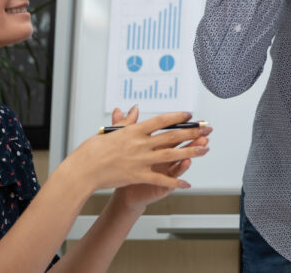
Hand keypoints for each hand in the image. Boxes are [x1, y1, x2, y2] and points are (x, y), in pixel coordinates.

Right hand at [67, 109, 210, 194]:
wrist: (83, 170)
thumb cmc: (92, 150)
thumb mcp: (111, 132)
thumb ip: (126, 121)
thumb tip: (135, 108)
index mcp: (133, 131)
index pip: (161, 121)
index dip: (177, 117)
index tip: (190, 115)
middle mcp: (140, 144)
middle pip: (171, 136)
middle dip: (192, 132)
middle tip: (207, 128)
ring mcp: (140, 160)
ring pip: (171, 154)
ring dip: (190, 152)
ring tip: (205, 149)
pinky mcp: (138, 176)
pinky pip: (160, 178)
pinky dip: (174, 181)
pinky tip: (186, 182)